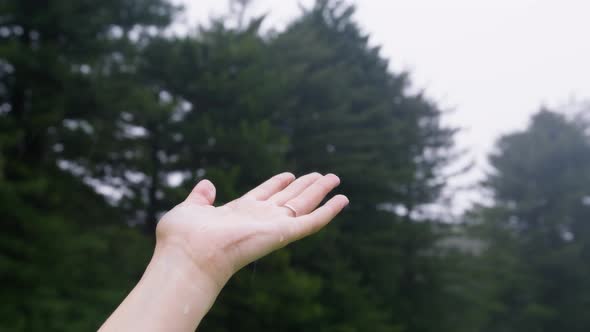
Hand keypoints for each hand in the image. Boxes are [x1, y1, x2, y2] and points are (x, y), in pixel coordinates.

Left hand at [155, 172, 348, 288]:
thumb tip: (207, 184)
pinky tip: (342, 200)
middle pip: (289, 198)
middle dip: (305, 185)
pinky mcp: (283, 234)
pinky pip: (312, 222)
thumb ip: (200, 198)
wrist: (189, 255)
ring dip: (320, 191)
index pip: (264, 195)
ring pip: (303, 205)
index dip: (278, 183)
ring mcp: (273, 226)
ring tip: (334, 178)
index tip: (290, 174)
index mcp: (239, 212)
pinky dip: (329, 211)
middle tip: (323, 174)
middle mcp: (259, 218)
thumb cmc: (183, 238)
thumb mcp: (190, 209)